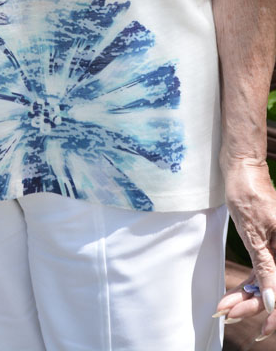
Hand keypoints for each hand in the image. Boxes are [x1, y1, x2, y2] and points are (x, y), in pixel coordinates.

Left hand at [214, 161, 275, 340]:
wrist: (241, 165)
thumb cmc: (247, 192)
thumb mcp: (254, 233)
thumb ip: (265, 267)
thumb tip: (271, 301)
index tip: (264, 329)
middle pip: (275, 287)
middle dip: (252, 305)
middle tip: (227, 315)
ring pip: (266, 282)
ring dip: (246, 297)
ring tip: (224, 309)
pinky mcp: (267, 244)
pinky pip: (261, 270)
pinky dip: (247, 283)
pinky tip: (231, 296)